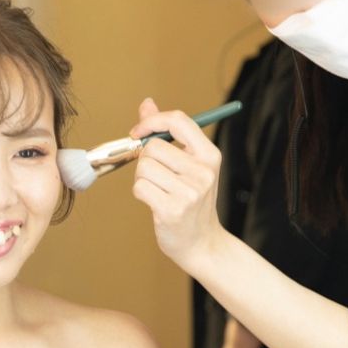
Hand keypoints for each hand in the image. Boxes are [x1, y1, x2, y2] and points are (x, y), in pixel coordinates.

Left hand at [129, 98, 224, 270]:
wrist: (202, 243)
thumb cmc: (192, 201)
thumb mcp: (189, 165)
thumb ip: (168, 134)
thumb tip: (147, 103)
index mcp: (209, 155)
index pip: (178, 121)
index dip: (152, 121)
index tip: (138, 132)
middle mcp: (202, 172)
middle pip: (153, 147)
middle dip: (145, 159)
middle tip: (156, 175)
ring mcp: (189, 192)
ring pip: (143, 167)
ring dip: (143, 179)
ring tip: (158, 191)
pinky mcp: (172, 210)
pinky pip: (140, 188)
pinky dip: (141, 193)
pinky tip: (155, 202)